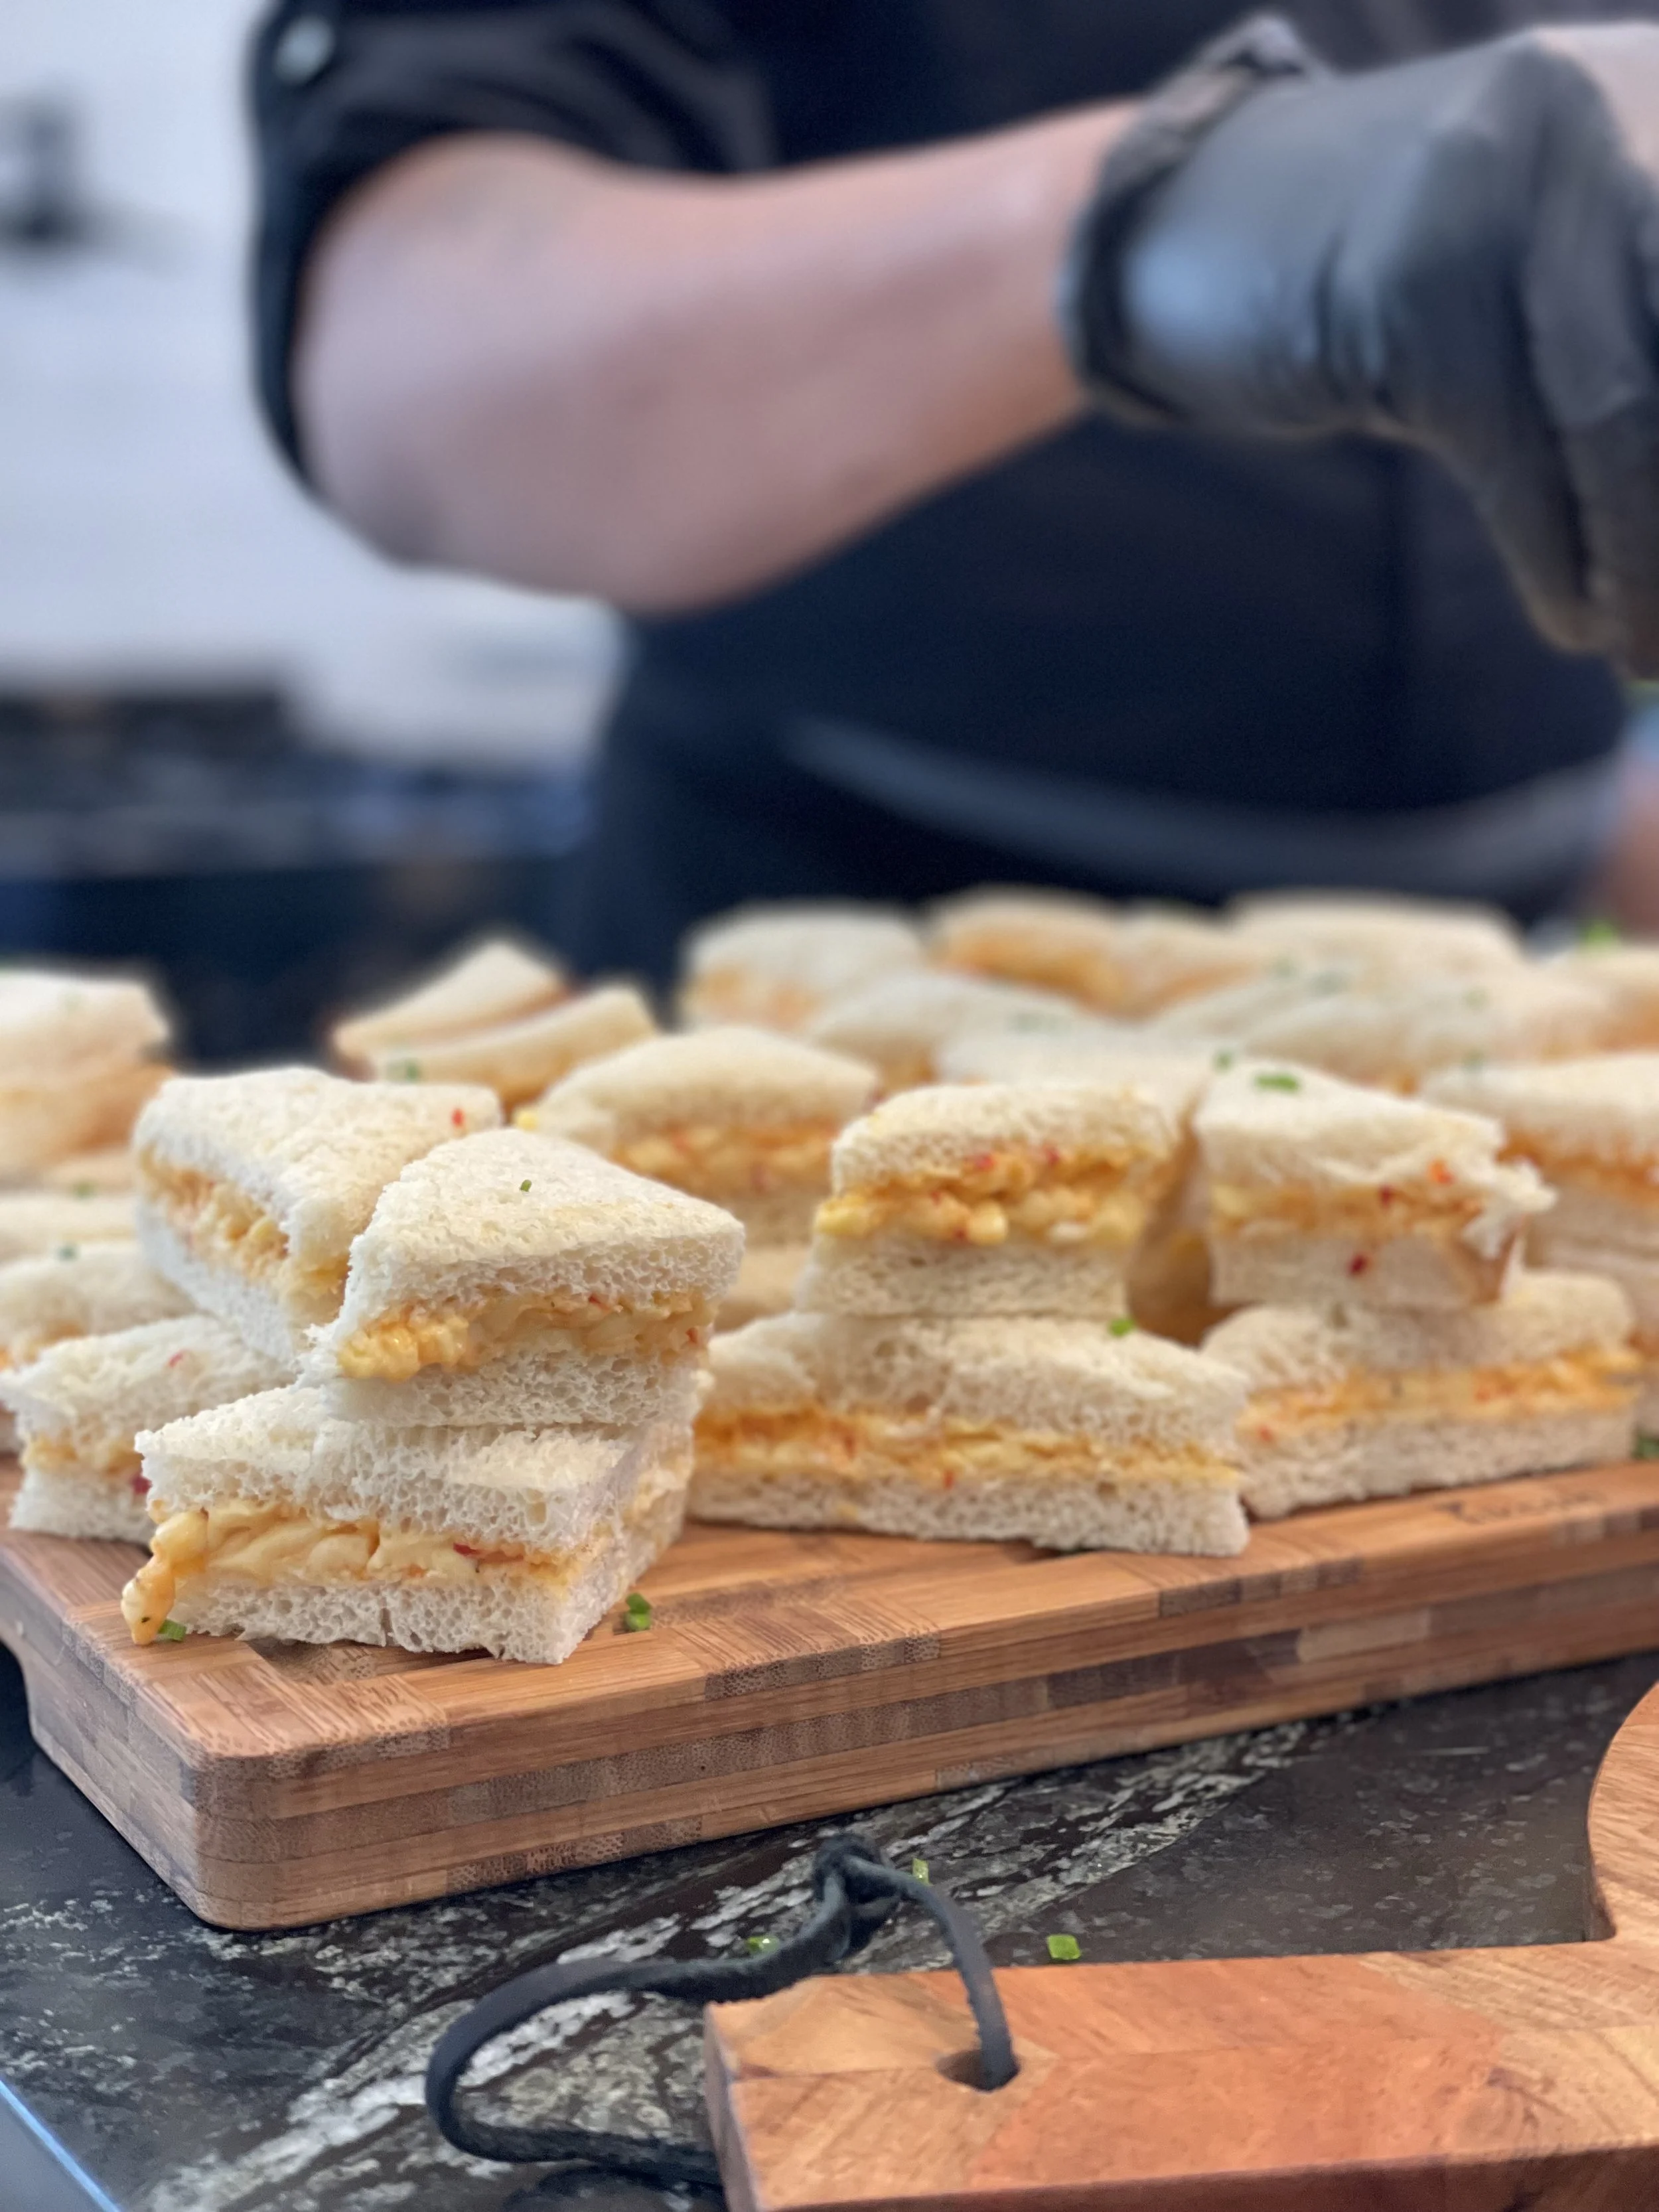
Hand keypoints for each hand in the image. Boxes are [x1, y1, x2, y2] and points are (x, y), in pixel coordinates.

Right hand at [1076, 25, 1658, 671]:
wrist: (1187, 225)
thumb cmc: (1390, 270)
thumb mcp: (1544, 271)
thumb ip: (1633, 337)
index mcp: (1655, 87)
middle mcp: (1592, 116)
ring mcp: (1497, 193)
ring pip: (1618, 411)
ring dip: (1639, 564)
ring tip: (1637, 647)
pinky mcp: (1411, 288)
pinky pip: (1514, 454)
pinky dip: (1555, 561)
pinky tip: (1572, 622)